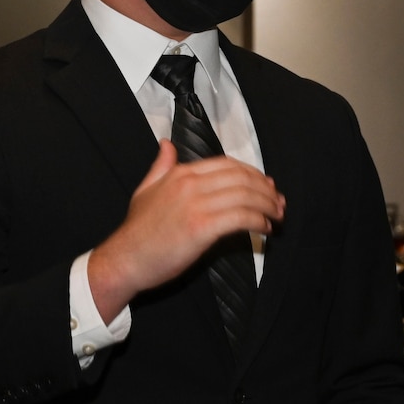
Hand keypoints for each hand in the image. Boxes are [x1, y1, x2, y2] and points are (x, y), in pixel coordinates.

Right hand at [87, 141, 283, 318]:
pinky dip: (258, 221)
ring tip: (277, 217)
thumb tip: (167, 144)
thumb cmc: (137, 230)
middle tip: (279, 203)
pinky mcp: (201, 228)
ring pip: (245, 196)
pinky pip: (240, 218)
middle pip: (242, 178)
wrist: (124, 259)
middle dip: (266, 190)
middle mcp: (190, 184)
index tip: (266, 186)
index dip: (253, 174)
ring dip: (268, 206)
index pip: (228, 165)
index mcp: (180, 173)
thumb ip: (161, 166)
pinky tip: (265, 228)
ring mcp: (196, 205)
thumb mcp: (145, 189)